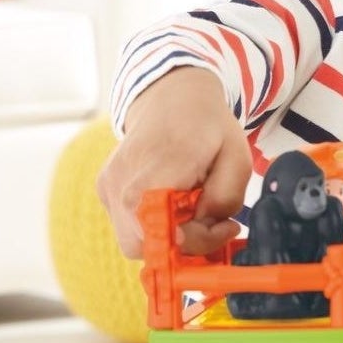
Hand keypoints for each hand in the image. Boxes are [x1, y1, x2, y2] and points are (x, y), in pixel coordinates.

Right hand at [96, 67, 252, 258]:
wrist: (170, 98)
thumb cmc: (208, 128)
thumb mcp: (238, 158)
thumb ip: (227, 196)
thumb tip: (205, 224)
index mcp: (161, 164)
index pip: (161, 225)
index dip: (192, 240)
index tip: (223, 225)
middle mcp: (124, 176)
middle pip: (142, 243)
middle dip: (183, 243)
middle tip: (211, 220)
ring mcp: (108, 184)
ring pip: (133, 241)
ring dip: (169, 236)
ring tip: (192, 207)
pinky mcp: (104, 190)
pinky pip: (128, 228)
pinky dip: (154, 226)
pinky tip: (174, 202)